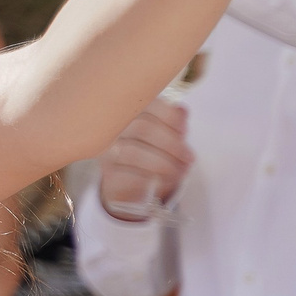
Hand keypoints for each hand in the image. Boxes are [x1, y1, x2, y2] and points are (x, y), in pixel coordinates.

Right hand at [96, 100, 192, 222]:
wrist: (129, 190)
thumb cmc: (150, 159)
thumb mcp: (164, 139)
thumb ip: (172, 124)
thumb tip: (181, 110)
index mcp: (128, 116)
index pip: (146, 105)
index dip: (170, 116)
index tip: (184, 131)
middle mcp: (114, 131)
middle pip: (142, 127)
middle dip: (172, 144)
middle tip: (188, 159)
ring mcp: (107, 154)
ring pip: (134, 152)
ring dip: (164, 164)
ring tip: (179, 173)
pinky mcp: (108, 177)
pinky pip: (128, 176)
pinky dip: (151, 180)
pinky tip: (162, 183)